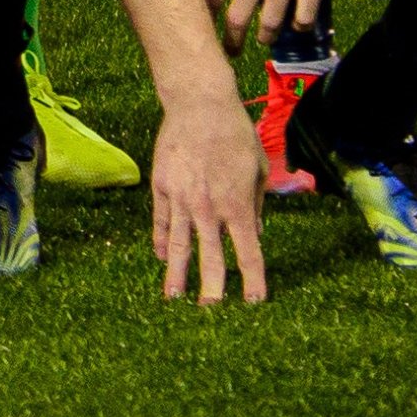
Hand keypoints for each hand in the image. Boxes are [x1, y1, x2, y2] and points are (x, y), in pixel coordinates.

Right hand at [145, 88, 268, 305]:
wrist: (199, 104)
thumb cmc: (236, 134)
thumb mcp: (257, 170)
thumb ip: (255, 205)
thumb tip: (253, 232)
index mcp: (238, 205)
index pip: (248, 253)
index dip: (253, 281)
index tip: (255, 303)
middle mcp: (209, 208)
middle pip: (211, 258)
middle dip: (212, 288)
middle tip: (211, 312)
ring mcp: (181, 198)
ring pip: (178, 245)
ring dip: (176, 274)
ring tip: (173, 299)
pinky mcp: (161, 186)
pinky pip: (160, 221)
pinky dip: (160, 241)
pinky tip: (160, 257)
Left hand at [206, 0, 350, 46]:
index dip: (205, 18)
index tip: (203, 30)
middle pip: (236, 18)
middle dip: (231, 40)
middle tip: (230, 51)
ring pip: (269, 25)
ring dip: (266, 37)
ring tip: (265, 40)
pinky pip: (302, 18)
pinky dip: (299, 26)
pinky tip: (298, 25)